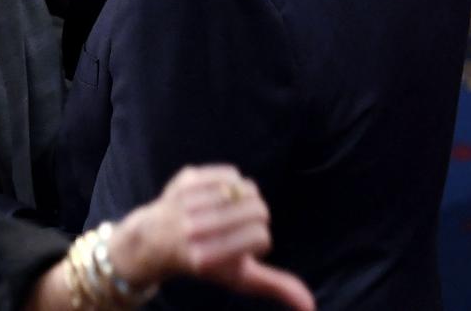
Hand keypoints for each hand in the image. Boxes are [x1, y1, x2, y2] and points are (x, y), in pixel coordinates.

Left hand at [111, 166, 314, 310]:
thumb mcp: (238, 278)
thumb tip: (312, 306)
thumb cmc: (206, 259)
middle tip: (241, 225)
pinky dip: (233, 182)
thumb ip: (275, 286)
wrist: (158, 237)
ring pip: (244, 189)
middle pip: (256, 209)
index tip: (243, 246)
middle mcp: (193, 231)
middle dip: (256, 216)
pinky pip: (229, 173)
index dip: (259, 240)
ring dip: (245, 199)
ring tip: (232, 210)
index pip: (261, 236)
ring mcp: (186, 203)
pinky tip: (222, 194)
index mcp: (206, 259)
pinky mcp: (185, 180)